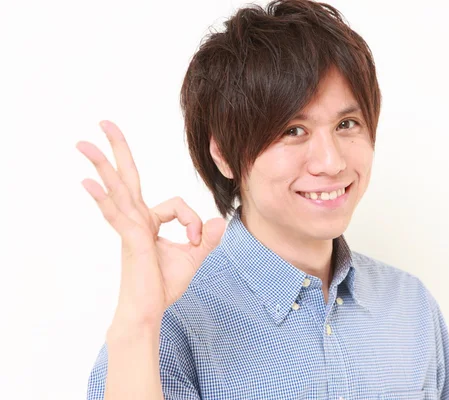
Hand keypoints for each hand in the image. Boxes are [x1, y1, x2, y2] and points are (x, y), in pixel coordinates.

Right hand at [76, 120, 225, 328]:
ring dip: (101, 164)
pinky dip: (103, 198)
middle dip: (118, 149)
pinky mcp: (130, 239)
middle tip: (105, 122)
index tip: (198, 240)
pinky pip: (116, 214)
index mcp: (150, 222)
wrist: (148, 311)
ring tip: (83, 143)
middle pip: (128, 177)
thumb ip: (206, 238)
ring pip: (118, 188)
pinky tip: (88, 182)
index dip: (194, 221)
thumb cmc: (163, 286)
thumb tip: (221, 220)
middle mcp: (136, 219)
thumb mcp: (193, 257)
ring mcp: (130, 227)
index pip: (178, 204)